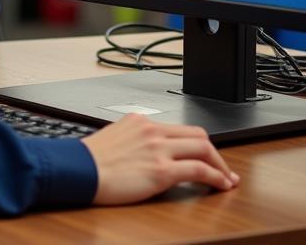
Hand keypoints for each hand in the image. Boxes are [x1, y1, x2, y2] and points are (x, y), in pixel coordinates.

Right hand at [81, 114, 238, 204]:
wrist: (79, 170)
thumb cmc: (90, 161)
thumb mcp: (114, 138)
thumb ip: (134, 140)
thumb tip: (147, 153)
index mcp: (140, 121)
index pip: (178, 127)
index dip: (197, 143)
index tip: (204, 154)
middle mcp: (152, 130)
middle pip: (197, 134)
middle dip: (215, 152)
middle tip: (222, 168)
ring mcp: (158, 148)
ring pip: (204, 148)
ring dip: (220, 165)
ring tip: (226, 179)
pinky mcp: (162, 170)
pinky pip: (199, 170)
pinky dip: (216, 177)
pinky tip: (220, 186)